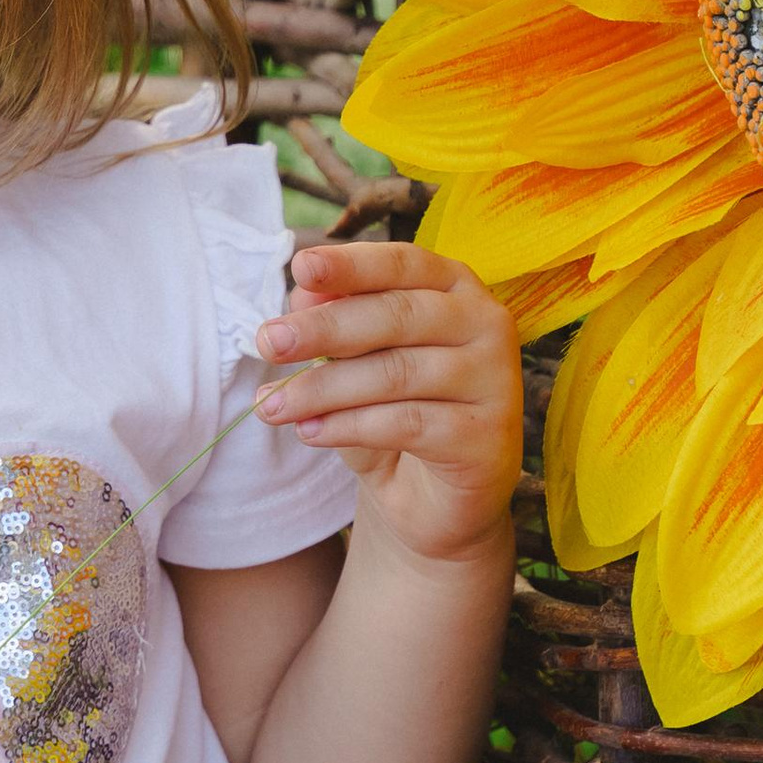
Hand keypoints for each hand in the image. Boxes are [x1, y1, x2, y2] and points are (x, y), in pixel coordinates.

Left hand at [254, 240, 521, 568]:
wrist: (435, 498)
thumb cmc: (393, 411)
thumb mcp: (357, 361)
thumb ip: (336, 320)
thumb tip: (303, 291)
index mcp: (455, 288)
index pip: (402, 263)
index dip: (351, 264)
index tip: (299, 267)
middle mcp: (485, 324)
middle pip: (397, 315)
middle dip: (324, 329)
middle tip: (268, 342)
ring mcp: (495, 379)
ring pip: (396, 373)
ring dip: (322, 389)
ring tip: (271, 406)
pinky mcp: (487, 435)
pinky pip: (407, 423)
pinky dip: (348, 426)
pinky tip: (309, 432)